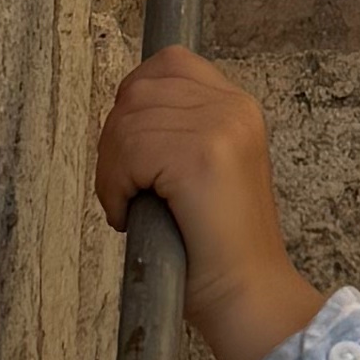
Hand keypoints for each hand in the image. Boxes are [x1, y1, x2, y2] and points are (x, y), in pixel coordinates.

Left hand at [96, 50, 319, 359]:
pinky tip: (128, 215)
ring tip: (127, 206)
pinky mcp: (201, 157)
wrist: (248, 295)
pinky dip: (113, 188)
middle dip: (115, 141)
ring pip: (128, 123)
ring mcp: (221, 128)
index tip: (131, 150)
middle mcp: (234, 107)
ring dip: (111, 170)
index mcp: (239, 106)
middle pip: (138, 91)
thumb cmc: (216, 248)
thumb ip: (178, 131)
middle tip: (124, 189)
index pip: (169, 64)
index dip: (135, 100)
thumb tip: (123, 114)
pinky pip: (129, 153)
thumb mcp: (206, 169)